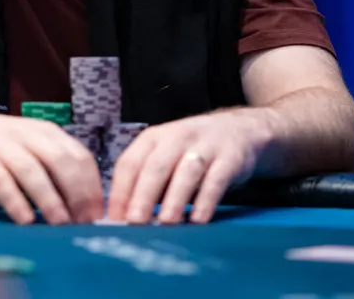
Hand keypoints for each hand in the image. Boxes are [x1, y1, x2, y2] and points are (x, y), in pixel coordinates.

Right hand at [0, 110, 101, 224]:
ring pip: (32, 170)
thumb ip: (53, 168)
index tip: (97, 215)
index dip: (92, 186)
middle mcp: (26, 134)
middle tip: (83, 222)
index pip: (80, 155)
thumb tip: (83, 206)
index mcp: (45, 132)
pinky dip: (14, 200)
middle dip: (77, 194)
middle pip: (60, 161)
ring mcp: (0, 144)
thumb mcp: (29, 147)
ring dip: (49, 199)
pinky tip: (24, 219)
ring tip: (60, 224)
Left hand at [106, 108, 273, 224]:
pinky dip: (207, 200)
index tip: (113, 220)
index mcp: (152, 138)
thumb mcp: (165, 157)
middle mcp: (176, 138)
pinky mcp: (230, 157)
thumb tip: (122, 219)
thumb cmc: (191, 152)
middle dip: (143, 196)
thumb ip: (145, 183)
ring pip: (186, 172)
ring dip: (175, 199)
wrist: (240, 130)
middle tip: (135, 222)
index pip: (129, 163)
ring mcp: (205, 146)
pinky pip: (217, 179)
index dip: (120, 192)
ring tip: (166, 223)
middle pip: (155, 167)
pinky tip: (198, 219)